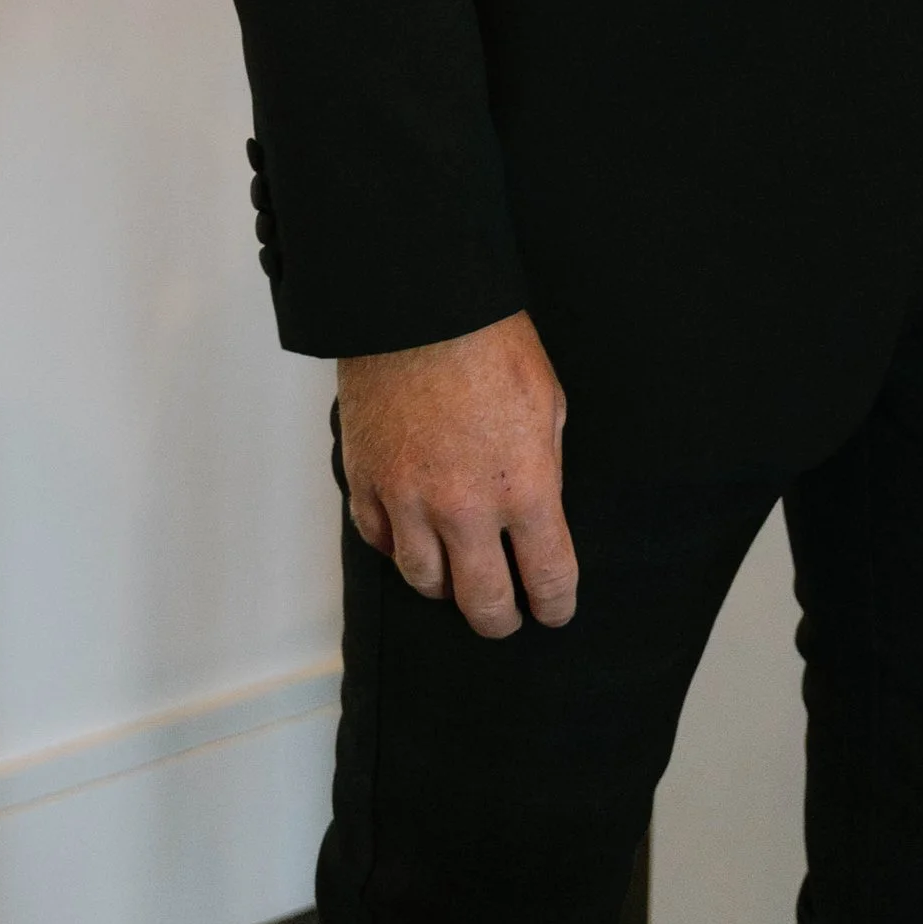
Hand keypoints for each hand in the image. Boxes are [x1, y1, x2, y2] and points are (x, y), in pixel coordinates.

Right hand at [336, 310, 575, 637]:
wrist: (419, 305)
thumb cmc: (491, 342)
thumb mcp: (548, 402)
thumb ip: (544, 465)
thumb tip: (536, 508)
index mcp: (525, 487)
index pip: (547, 577)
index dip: (555, 604)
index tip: (555, 610)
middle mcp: (466, 508)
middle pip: (484, 602)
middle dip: (501, 619)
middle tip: (506, 616)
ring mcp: (409, 501)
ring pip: (426, 582)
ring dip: (447, 588)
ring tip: (458, 581)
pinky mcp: (367, 484)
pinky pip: (381, 543)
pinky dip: (400, 549)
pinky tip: (415, 542)